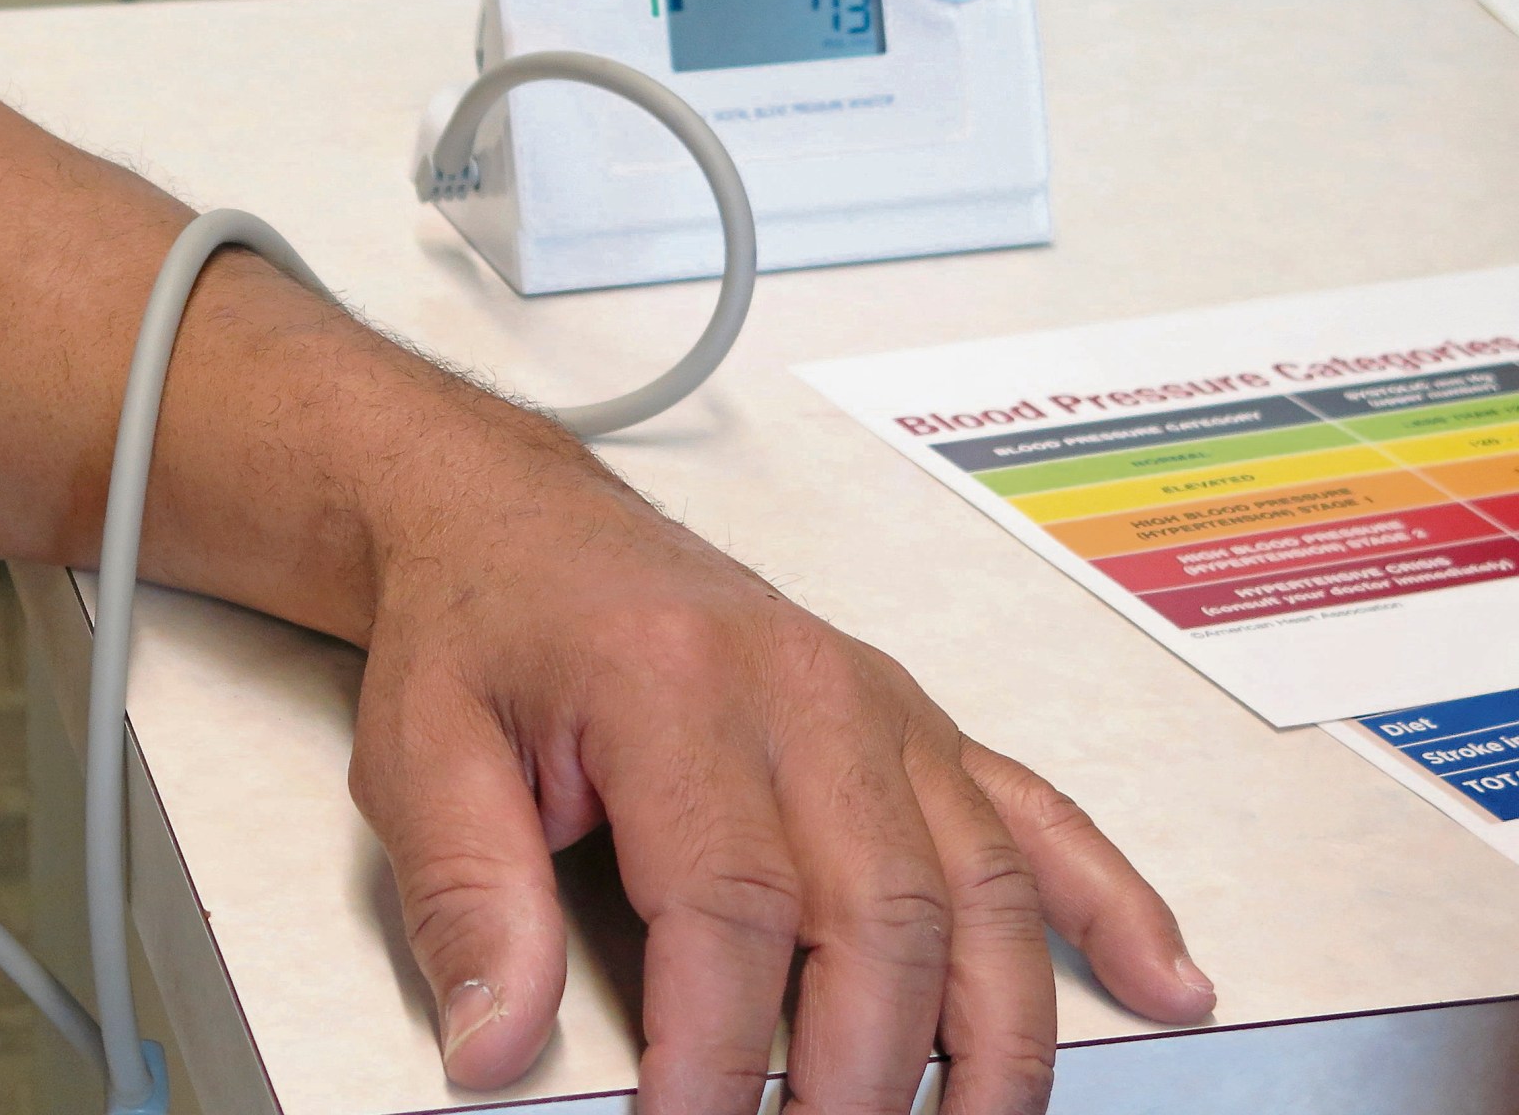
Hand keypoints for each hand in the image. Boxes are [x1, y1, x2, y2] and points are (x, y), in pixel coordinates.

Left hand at [348, 480, 1214, 1114]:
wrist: (517, 525)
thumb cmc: (482, 629)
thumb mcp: (421, 754)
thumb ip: (466, 902)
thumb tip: (499, 1047)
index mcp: (678, 690)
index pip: (727, 909)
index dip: (719, 1056)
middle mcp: (805, 693)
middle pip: (878, 916)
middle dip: (862, 1076)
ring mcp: (878, 708)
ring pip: (981, 889)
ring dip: (992, 1038)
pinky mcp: (914, 723)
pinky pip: (1038, 815)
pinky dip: (1112, 904)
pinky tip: (1163, 981)